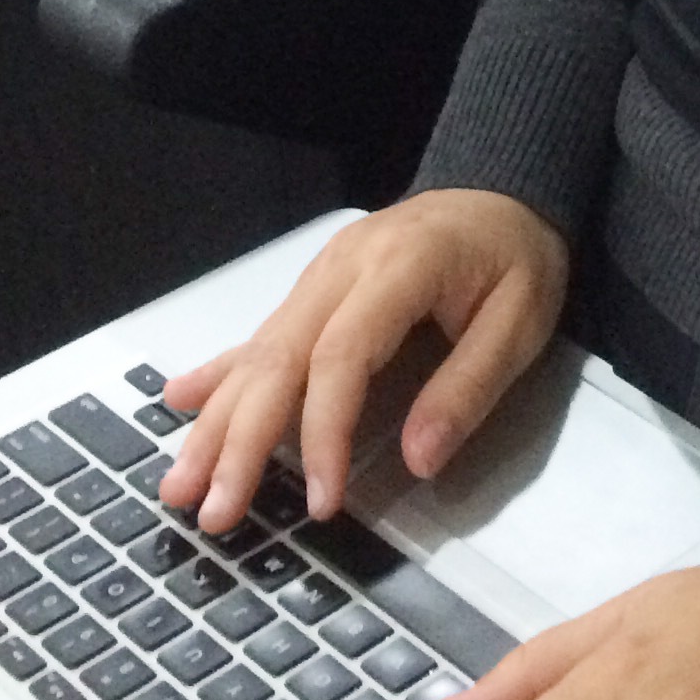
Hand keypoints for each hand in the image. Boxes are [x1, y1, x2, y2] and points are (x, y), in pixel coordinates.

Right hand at [159, 191, 567, 532]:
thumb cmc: (518, 256)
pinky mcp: (315, 286)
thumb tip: (418, 462)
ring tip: (178, 483)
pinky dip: (221, 372)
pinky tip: (179, 401)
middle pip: (280, 355)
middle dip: (241, 439)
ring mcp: (321, 272)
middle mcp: (343, 265)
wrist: (506, 188)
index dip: (324, 431)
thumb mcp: (522, 319)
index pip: (342, 355)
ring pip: (259, 349)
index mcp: (398, 266)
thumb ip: (470, 388)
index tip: (322, 503)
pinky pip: (262, 334)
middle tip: (213, 511)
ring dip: (216, 420)